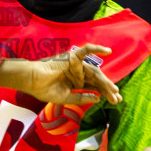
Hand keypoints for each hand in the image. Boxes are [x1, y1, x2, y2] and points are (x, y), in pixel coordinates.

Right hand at [0, 44, 121, 106]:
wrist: (32, 82)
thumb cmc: (45, 90)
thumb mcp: (67, 97)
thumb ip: (82, 97)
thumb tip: (98, 98)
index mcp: (77, 82)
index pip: (94, 87)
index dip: (105, 93)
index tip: (115, 101)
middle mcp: (78, 72)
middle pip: (96, 80)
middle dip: (107, 89)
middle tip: (117, 98)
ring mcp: (76, 64)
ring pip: (94, 71)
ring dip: (104, 80)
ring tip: (113, 89)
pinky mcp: (72, 56)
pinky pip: (86, 50)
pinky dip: (96, 48)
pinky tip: (108, 51)